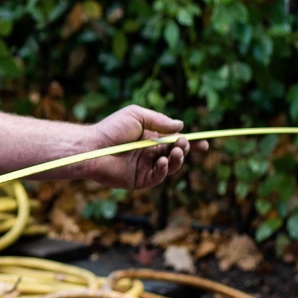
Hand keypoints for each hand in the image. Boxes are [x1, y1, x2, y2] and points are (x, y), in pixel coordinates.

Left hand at [79, 105, 194, 189]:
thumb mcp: (137, 116)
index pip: (175, 142)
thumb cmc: (111, 129)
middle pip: (175, 154)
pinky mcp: (139, 180)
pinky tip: (161, 162)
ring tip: (176, 152)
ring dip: (177, 160)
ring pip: (170, 166)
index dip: (190, 144)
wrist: (93, 147)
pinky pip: (158, 177)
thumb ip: (159, 121)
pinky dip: (163, 170)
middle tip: (183, 144)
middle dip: (184, 149)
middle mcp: (149, 154)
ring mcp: (145, 168)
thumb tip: (181, 126)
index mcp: (150, 138)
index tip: (205, 143)